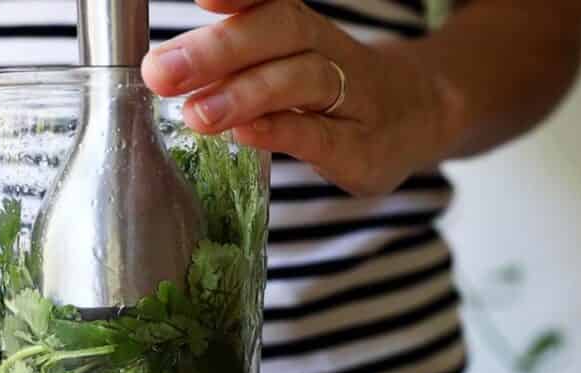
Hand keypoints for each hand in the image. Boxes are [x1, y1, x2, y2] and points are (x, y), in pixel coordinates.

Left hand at [142, 0, 454, 197]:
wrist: (419, 118)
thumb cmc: (334, 94)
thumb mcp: (290, 65)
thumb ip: (238, 62)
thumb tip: (168, 66)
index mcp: (305, 31)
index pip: (272, 1)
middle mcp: (331, 54)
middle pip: (280, 33)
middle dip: (217, 49)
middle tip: (161, 71)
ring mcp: (352, 101)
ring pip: (301, 81)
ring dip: (243, 93)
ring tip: (195, 112)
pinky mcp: (361, 150)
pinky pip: (321, 136)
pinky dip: (280, 132)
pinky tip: (244, 134)